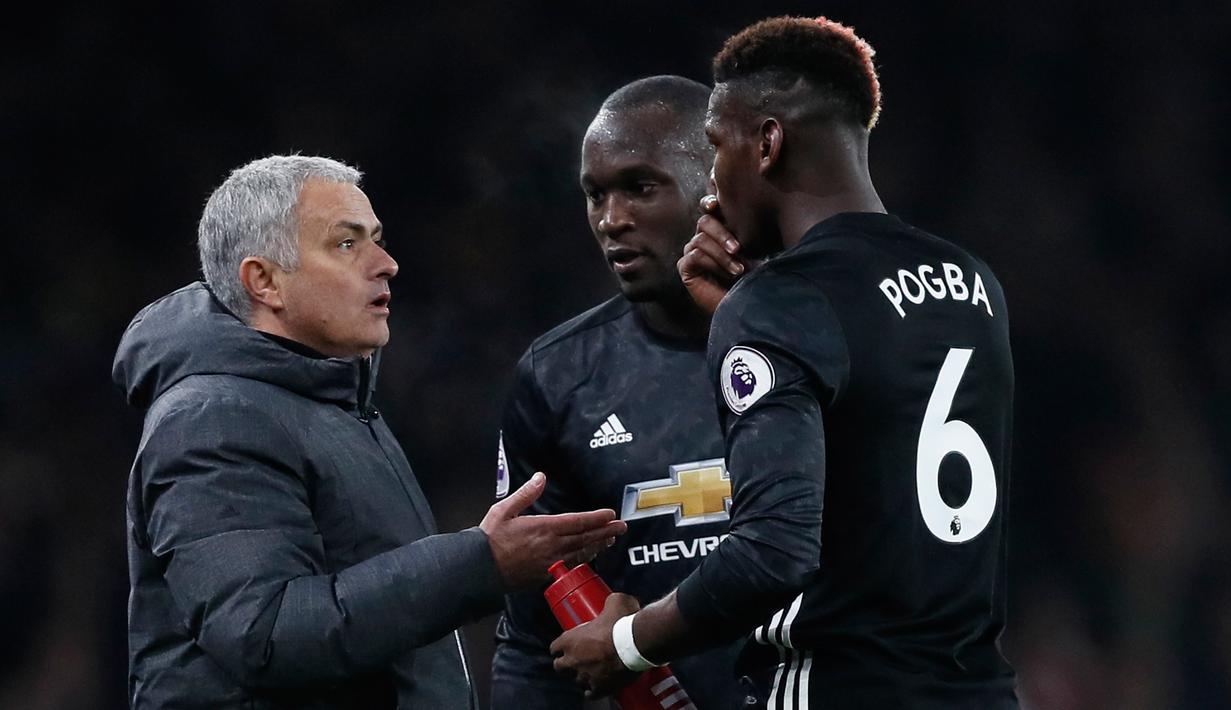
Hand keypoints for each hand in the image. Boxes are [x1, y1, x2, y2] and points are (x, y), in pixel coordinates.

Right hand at [480, 472, 627, 588]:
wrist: (478, 569)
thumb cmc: (489, 539)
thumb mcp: (504, 509)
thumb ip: (526, 493)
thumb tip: (541, 477)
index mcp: (543, 528)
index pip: (578, 521)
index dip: (597, 518)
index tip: (611, 514)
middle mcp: (552, 546)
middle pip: (585, 538)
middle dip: (605, 531)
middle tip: (622, 527)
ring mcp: (551, 563)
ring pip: (581, 553)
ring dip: (598, 545)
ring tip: (610, 539)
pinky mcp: (546, 576)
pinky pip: (571, 565)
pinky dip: (584, 558)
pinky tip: (590, 555)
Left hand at [550, 593, 640, 697]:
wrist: (636, 644)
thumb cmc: (622, 622)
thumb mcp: (615, 602)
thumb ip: (609, 602)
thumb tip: (613, 601)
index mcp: (570, 640)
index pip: (554, 647)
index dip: (560, 647)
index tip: (567, 645)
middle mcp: (573, 660)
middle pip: (559, 667)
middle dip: (566, 664)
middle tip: (577, 659)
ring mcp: (585, 677)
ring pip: (577, 681)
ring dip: (582, 676)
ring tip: (592, 672)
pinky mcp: (599, 689)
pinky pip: (591, 694)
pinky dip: (593, 691)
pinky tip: (597, 687)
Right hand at [678, 195, 756, 314]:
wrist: (744, 306)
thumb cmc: (752, 278)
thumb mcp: (753, 251)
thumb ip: (745, 231)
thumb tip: (752, 209)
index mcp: (718, 230)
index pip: (709, 209)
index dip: (709, 202)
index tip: (716, 204)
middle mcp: (703, 238)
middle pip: (705, 221)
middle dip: (722, 233)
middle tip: (738, 248)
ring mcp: (692, 252)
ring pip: (701, 239)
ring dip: (722, 255)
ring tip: (738, 270)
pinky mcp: (685, 268)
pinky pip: (695, 255)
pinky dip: (713, 264)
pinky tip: (727, 275)